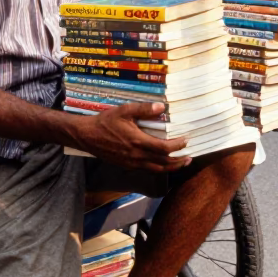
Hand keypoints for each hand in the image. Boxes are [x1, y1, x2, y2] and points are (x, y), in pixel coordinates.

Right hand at [74, 103, 190, 171]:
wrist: (87, 136)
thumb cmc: (105, 122)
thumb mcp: (124, 110)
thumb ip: (144, 109)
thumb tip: (162, 107)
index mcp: (138, 142)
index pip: (164, 148)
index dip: (177, 146)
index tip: (186, 140)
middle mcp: (137, 156)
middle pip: (163, 163)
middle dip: (178, 161)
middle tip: (189, 157)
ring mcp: (131, 163)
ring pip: (156, 169)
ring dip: (170, 167)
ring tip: (181, 163)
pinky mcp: (127, 165)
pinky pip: (147, 170)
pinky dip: (158, 168)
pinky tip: (162, 163)